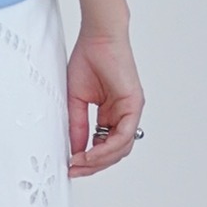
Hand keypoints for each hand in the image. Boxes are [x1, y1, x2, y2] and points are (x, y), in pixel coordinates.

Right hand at [66, 27, 143, 176]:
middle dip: (93, 165)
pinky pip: (124, 135)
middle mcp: (124, 115)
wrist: (98, 38)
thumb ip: (78, 126)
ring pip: (121, 148)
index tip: (72, 165)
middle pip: (114, 152)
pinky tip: (92, 153)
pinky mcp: (134, 105)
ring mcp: (131, 111)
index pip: (105, 146)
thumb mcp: (77, 100)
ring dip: (100, 160)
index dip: (89, 160)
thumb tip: (76, 150)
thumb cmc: (89, 60)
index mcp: (112, 114)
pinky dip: (107, 148)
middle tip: (75, 169)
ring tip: (81, 162)